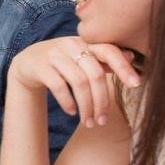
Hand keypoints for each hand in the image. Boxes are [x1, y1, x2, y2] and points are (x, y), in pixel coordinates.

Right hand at [8, 37, 140, 127]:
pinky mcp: (40, 66)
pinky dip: (68, 102)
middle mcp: (71, 44)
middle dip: (102, 101)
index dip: (123, 67)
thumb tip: (130, 56)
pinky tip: (72, 112)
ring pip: (78, 82)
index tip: (136, 85)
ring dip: (86, 106)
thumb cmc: (62, 63)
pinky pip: (59, 86)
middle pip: (95, 74)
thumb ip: (104, 59)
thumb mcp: (82, 58)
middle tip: (102, 121)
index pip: (109, 51)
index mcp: (86, 42)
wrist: (28, 63)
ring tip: (88, 122)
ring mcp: (54, 55)